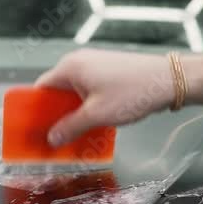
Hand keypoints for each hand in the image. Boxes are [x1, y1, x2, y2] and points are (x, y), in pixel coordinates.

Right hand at [35, 49, 175, 146]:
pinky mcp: (109, 75)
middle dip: (57, 118)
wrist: (168, 81)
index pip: (41, 89)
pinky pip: (90, 95)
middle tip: (55, 139)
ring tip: (74, 138)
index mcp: (71, 68)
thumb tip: (53, 137)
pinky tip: (93, 129)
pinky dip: (88, 111)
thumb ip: (71, 127)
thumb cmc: (135, 91)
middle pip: (58, 94)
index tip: (34, 129)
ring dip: (75, 117)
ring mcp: (96, 68)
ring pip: (76, 96)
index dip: (35, 111)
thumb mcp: (97, 115)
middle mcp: (80, 64)